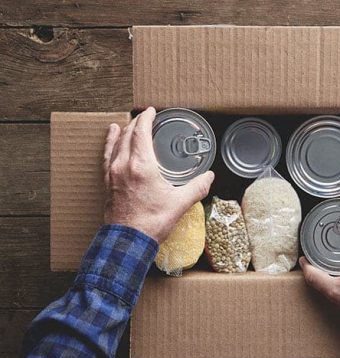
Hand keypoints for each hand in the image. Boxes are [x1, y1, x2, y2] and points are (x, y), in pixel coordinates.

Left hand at [103, 107, 213, 242]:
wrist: (128, 242)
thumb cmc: (151, 223)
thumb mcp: (180, 204)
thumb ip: (197, 187)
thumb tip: (209, 177)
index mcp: (141, 166)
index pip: (141, 132)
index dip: (146, 118)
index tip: (151, 111)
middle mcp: (124, 165)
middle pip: (128, 135)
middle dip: (136, 123)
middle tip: (145, 118)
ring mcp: (113, 174)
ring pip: (115, 144)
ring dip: (123, 131)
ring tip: (126, 123)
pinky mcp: (107, 183)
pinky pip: (106, 157)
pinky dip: (110, 145)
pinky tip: (111, 141)